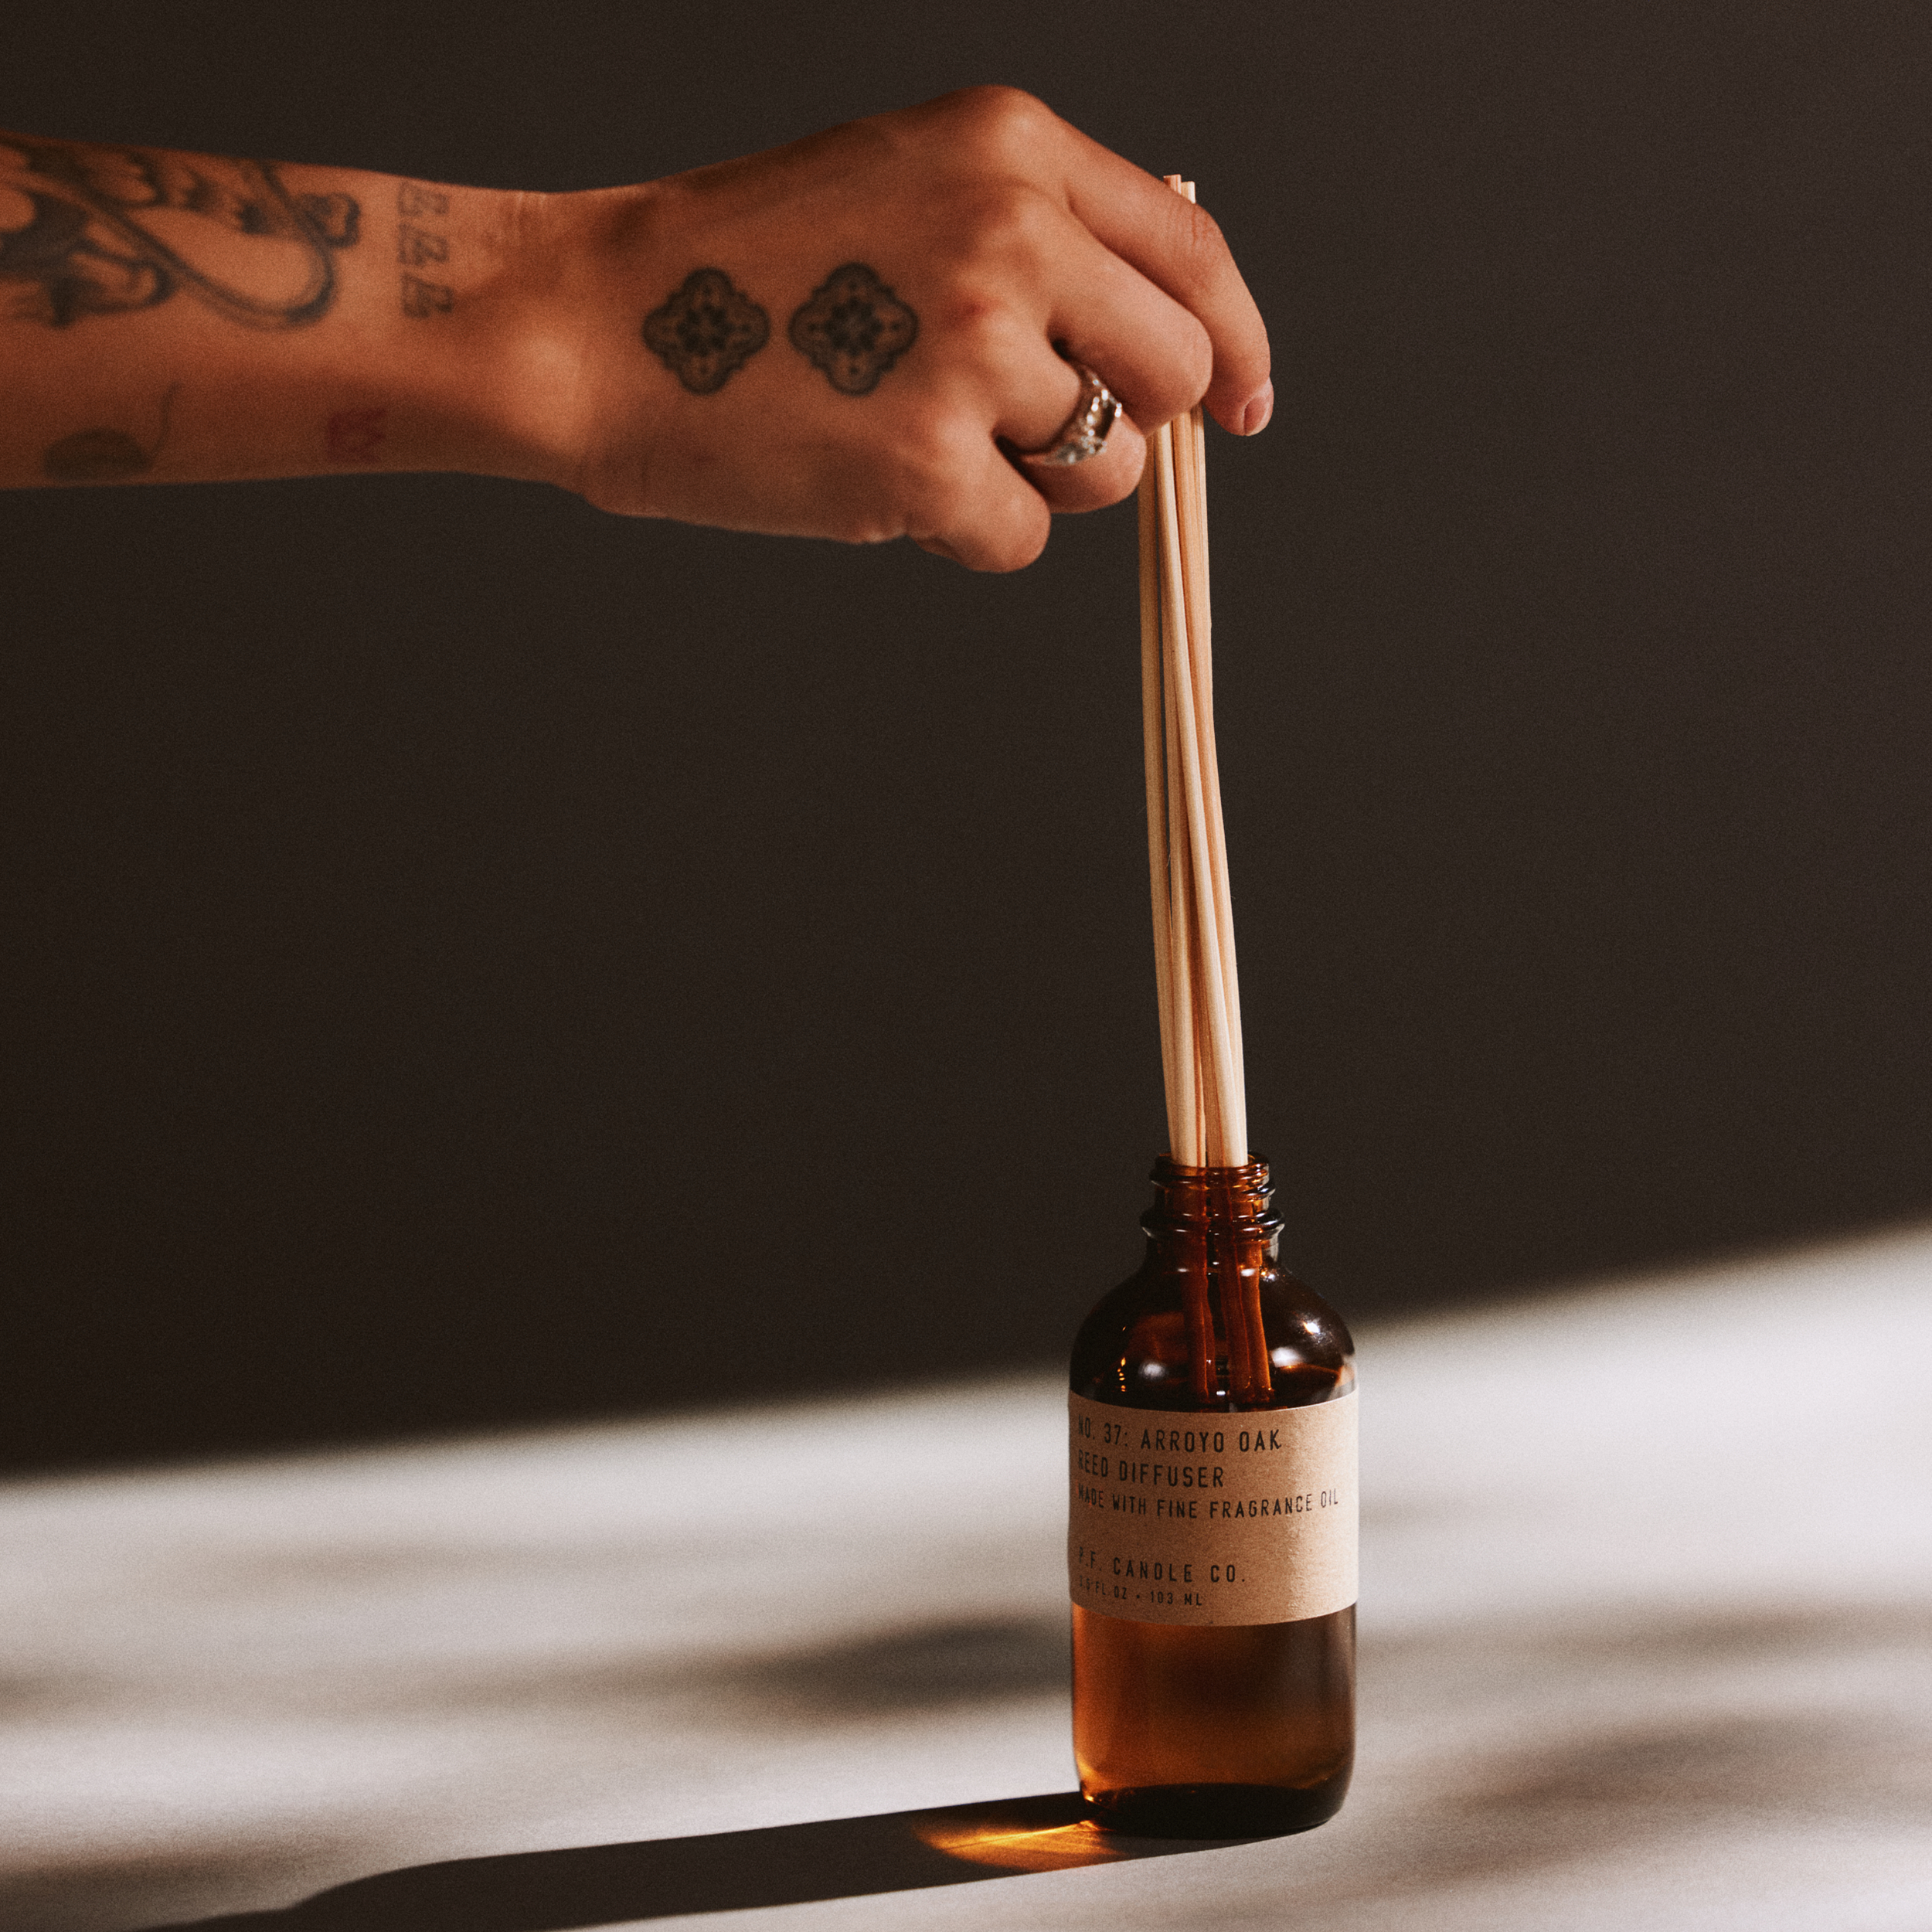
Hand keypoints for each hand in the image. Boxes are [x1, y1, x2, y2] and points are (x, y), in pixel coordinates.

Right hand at [543, 87, 1272, 570]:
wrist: (594, 323)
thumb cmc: (743, 268)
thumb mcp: (908, 184)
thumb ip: (1042, 236)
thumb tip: (1172, 352)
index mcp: (1013, 146)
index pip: (1191, 255)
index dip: (1237, 342)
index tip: (1246, 403)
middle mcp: (1012, 232)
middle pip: (1174, 373)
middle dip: (1127, 421)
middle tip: (1029, 430)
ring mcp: (971, 348)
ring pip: (1107, 469)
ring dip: (1037, 483)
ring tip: (918, 437)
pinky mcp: (926, 462)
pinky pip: (1023, 540)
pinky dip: (966, 536)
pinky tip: (878, 482)